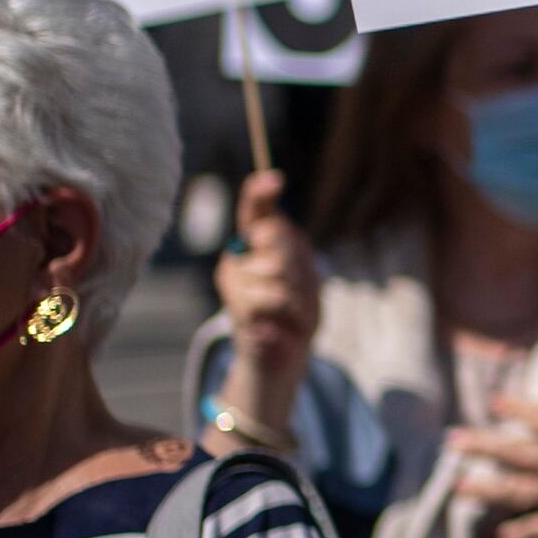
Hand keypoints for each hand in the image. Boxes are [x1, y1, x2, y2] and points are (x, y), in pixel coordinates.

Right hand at [212, 171, 319, 383]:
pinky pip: (272, 301)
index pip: (253, 211)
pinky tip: (284, 329)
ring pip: (276, 270)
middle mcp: (236, 261)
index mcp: (253, 247)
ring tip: (295, 313)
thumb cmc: (295, 312)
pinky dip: (292, 316)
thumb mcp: (304, 276)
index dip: (260, 193)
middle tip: (302, 289)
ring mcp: (234, 287)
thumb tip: (273, 228)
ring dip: (299, 294)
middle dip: (298, 261)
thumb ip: (292, 248)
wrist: (283, 359)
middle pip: (274, 236)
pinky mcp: (237, 313)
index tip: (274, 179)